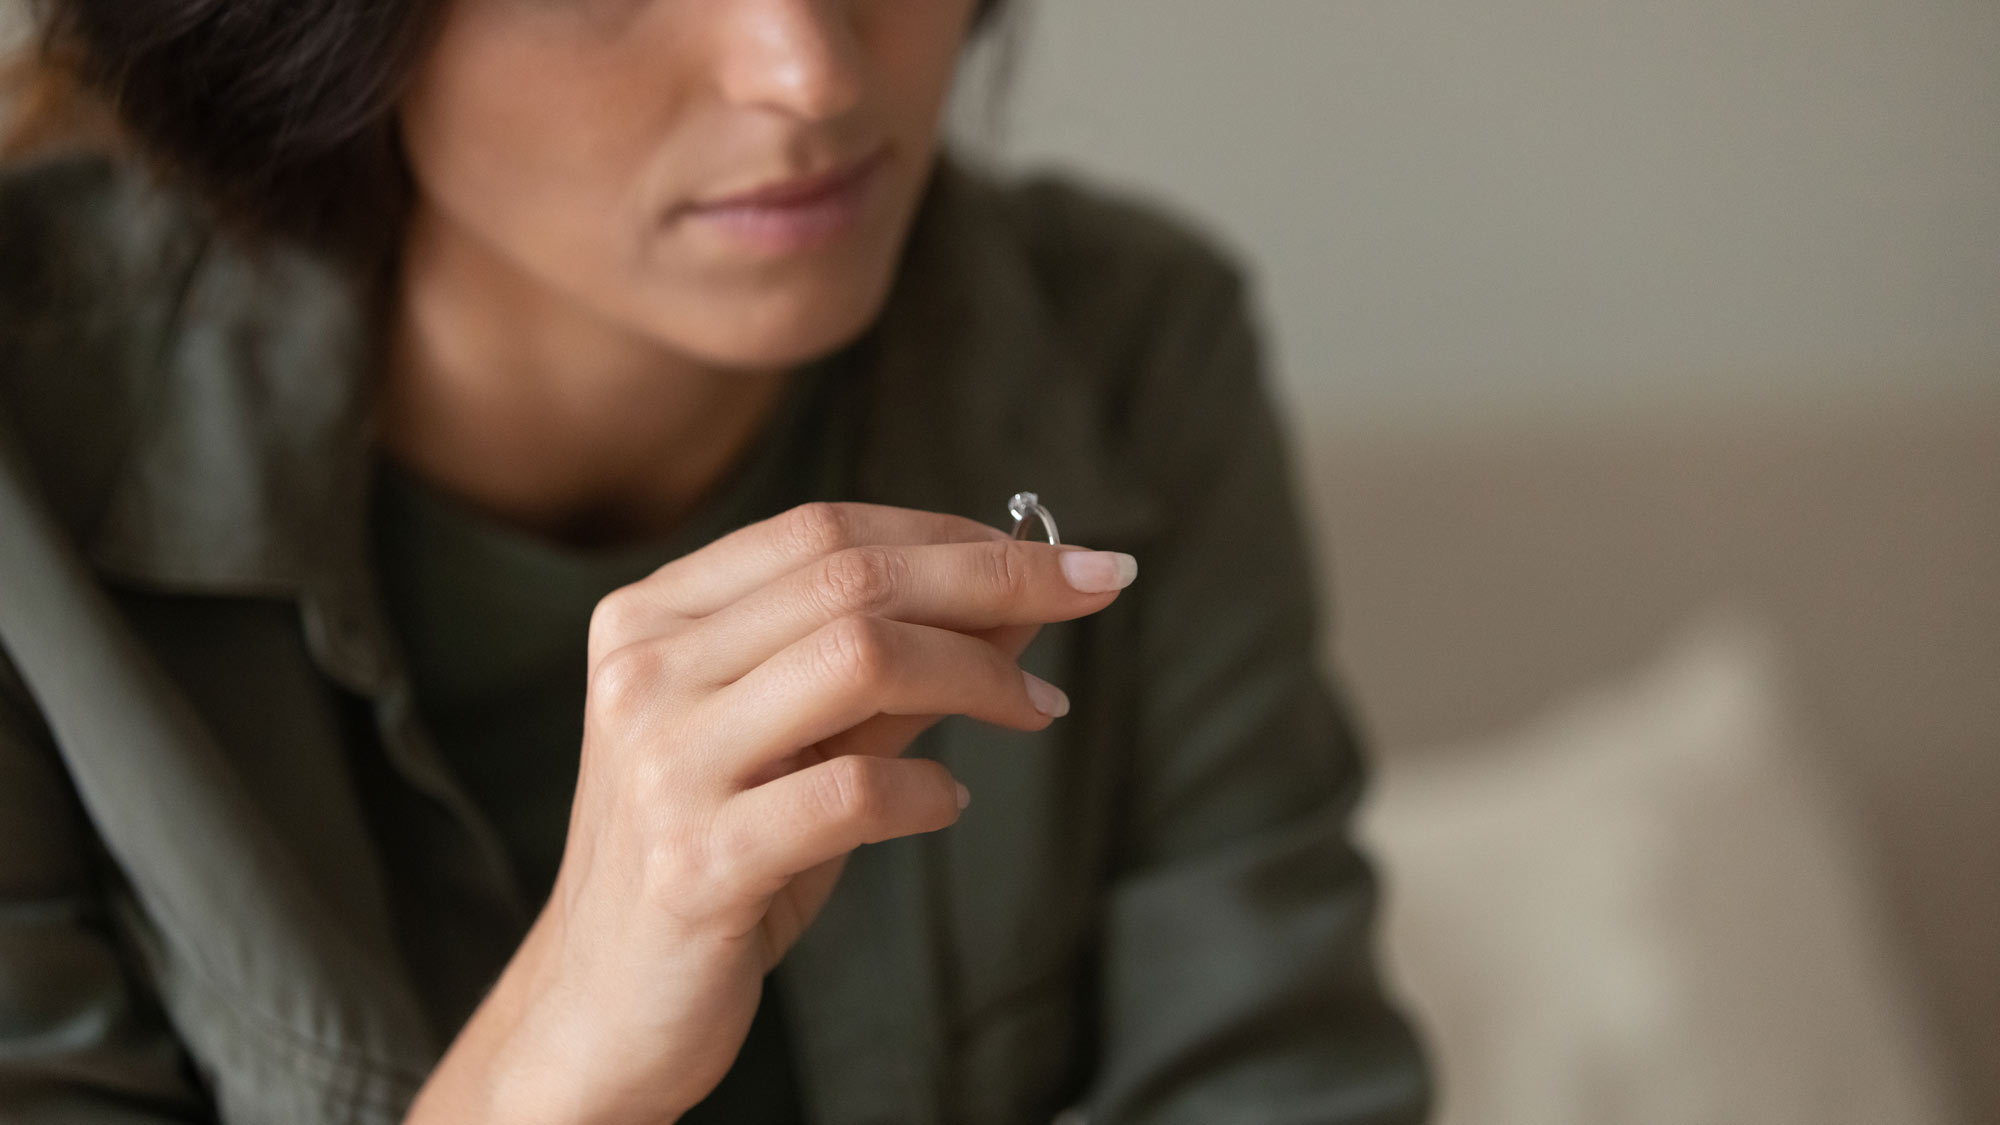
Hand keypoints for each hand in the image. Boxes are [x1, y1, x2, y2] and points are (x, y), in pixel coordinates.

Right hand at [404, 502, 1137, 1123]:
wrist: (603, 1009)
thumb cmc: (717, 859)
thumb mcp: (798, 743)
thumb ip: (894, 668)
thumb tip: (1022, 600)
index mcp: (653, 619)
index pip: (823, 530)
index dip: (956, 531)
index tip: (1063, 553)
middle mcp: (645, 673)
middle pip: (852, 579)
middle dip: (998, 577)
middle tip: (1098, 587)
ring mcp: (663, 765)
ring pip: (858, 659)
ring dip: (980, 674)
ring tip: (1039, 709)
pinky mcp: (695, 861)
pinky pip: (852, 792)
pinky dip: (927, 789)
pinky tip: (949, 801)